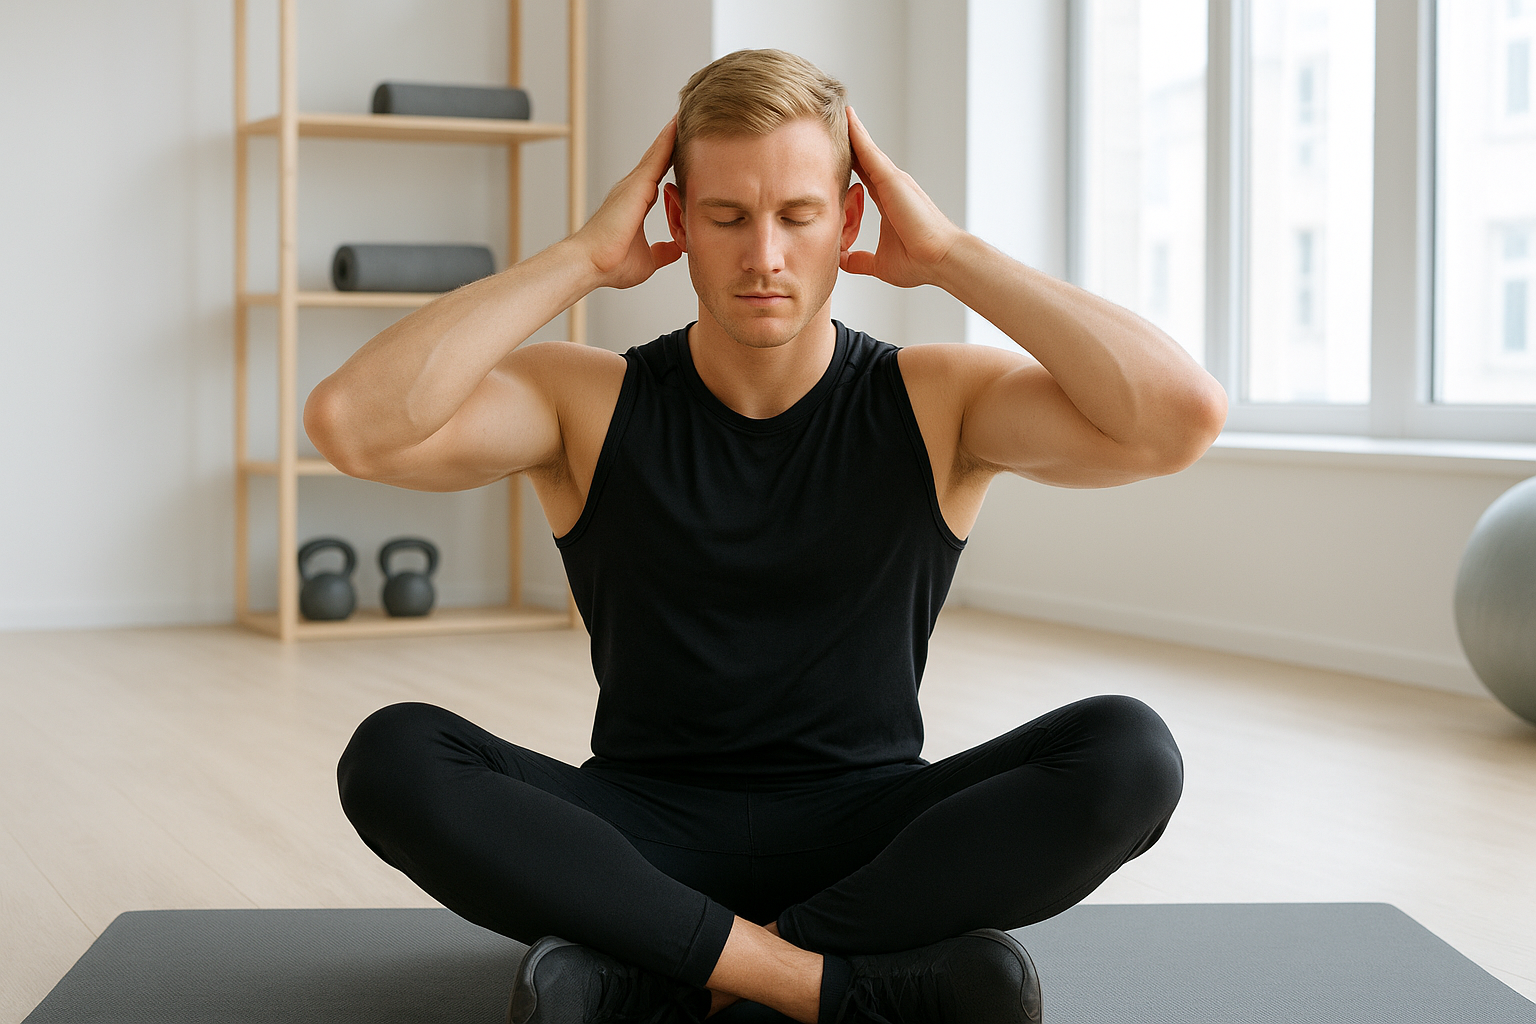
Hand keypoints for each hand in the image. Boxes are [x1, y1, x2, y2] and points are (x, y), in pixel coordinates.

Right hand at [571, 120, 683, 289]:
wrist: (590, 264)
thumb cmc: (611, 264)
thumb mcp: (649, 259)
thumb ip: (663, 251)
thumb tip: (678, 248)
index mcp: (637, 203)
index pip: (659, 175)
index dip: (672, 160)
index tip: (687, 148)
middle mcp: (633, 189)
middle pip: (658, 158)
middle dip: (673, 141)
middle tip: (691, 121)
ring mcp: (633, 185)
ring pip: (658, 153)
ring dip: (673, 134)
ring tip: (688, 113)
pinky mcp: (636, 186)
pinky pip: (657, 157)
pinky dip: (668, 140)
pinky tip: (679, 124)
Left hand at [840, 107, 964, 288]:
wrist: (940, 259)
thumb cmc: (920, 261)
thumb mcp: (880, 263)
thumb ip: (860, 260)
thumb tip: (841, 261)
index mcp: (887, 202)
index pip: (862, 176)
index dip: (847, 163)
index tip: (829, 152)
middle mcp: (891, 186)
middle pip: (862, 157)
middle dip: (846, 140)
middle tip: (826, 121)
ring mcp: (893, 180)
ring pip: (865, 148)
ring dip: (850, 129)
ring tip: (833, 109)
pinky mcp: (893, 179)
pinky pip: (870, 152)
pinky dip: (858, 134)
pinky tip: (846, 117)